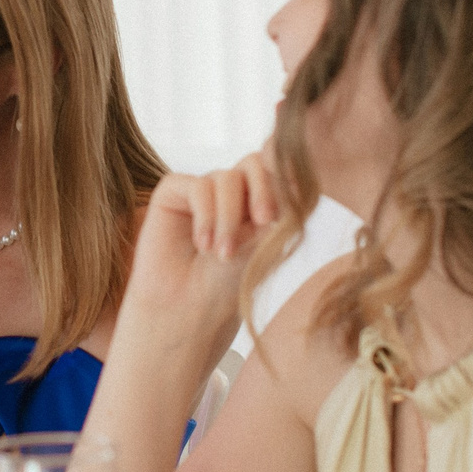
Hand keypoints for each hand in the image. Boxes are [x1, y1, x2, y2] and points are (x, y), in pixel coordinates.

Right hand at [117, 157, 281, 363]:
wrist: (188, 309)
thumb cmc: (228, 285)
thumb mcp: (263, 241)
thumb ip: (278, 203)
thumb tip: (298, 168)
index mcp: (258, 200)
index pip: (276, 169)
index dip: (286, 172)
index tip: (297, 192)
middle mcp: (231, 191)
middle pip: (255, 162)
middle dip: (264, 188)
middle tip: (264, 221)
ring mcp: (202, 190)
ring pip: (227, 177)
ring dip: (229, 217)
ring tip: (222, 253)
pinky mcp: (174, 192)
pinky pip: (197, 185)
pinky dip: (205, 215)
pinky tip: (202, 245)